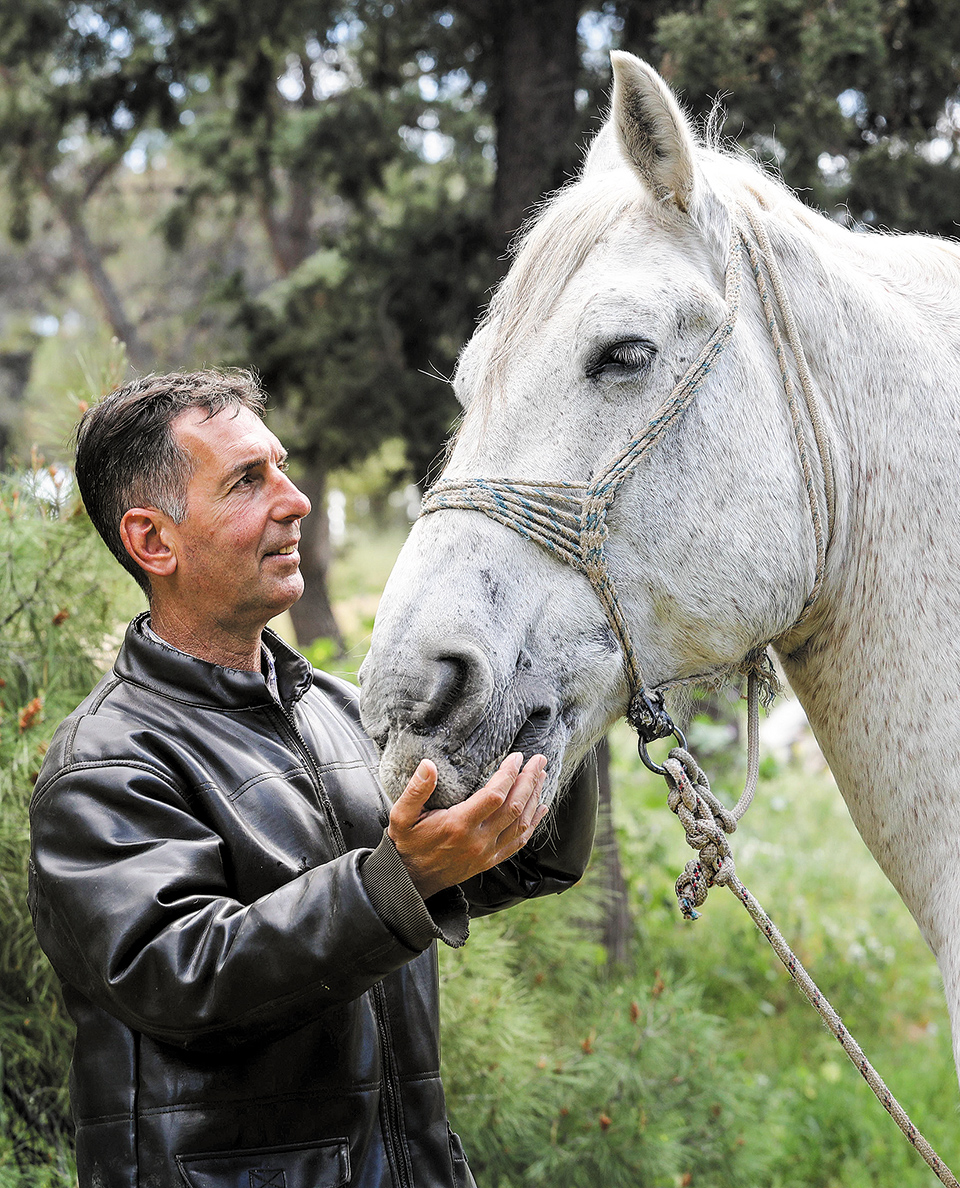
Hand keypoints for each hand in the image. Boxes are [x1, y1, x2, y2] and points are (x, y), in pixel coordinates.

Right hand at [388, 752, 548, 899]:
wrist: (411, 880)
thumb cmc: (408, 843)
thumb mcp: (402, 816)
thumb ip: (416, 790)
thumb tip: (428, 764)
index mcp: (458, 825)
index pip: (494, 795)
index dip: (509, 774)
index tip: (516, 756)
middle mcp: (478, 840)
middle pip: (514, 807)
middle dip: (529, 780)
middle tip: (538, 759)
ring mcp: (487, 852)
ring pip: (520, 823)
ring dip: (534, 798)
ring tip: (541, 776)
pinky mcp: (490, 860)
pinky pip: (518, 842)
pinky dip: (532, 824)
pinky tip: (541, 808)